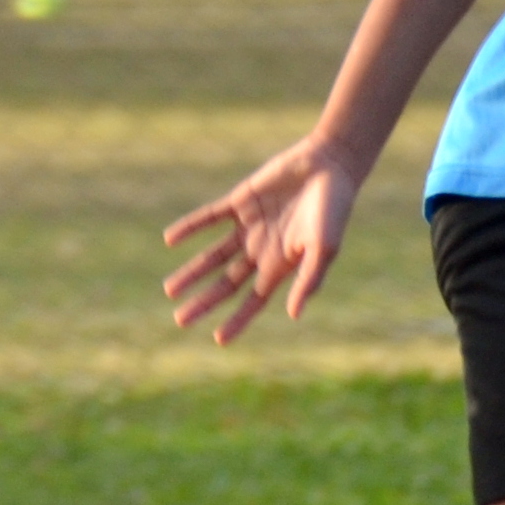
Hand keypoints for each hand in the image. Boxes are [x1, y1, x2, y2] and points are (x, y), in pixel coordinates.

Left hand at [162, 135, 360, 344]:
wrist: (330, 165)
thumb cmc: (334, 209)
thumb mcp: (324, 248)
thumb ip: (309, 279)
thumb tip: (293, 314)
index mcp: (282, 265)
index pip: (254, 300)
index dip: (237, 320)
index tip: (218, 339)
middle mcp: (263, 250)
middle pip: (227, 283)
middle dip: (205, 302)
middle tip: (180, 320)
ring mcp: (250, 226)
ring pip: (214, 255)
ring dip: (193, 272)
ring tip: (170, 290)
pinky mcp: (241, 201)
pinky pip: (211, 217)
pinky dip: (191, 227)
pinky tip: (170, 239)